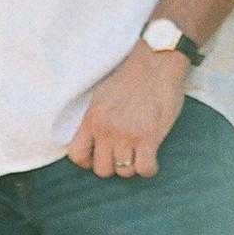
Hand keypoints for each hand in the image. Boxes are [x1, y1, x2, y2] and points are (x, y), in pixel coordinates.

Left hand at [65, 43, 188, 179]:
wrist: (157, 62)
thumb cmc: (132, 79)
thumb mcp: (102, 97)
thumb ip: (94, 120)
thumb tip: (90, 139)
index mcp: (92, 119)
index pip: (76, 156)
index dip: (88, 161)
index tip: (100, 155)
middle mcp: (106, 129)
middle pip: (102, 170)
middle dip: (113, 166)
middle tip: (124, 153)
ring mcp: (127, 135)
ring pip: (124, 172)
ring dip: (133, 166)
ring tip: (140, 151)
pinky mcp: (148, 138)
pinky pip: (144, 170)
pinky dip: (149, 168)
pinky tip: (152, 158)